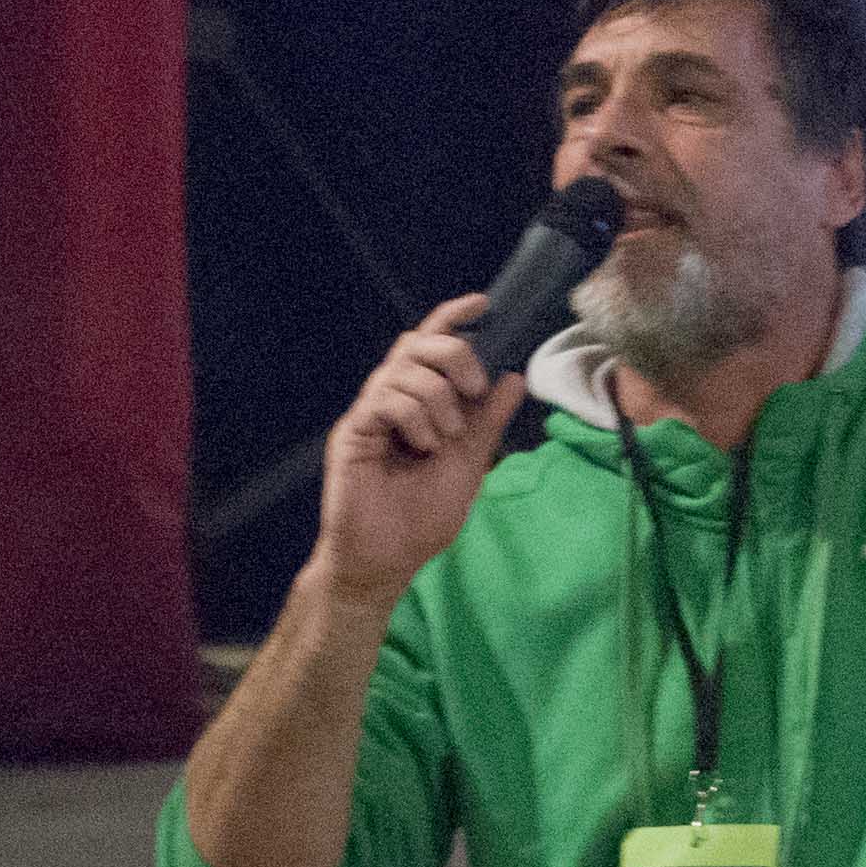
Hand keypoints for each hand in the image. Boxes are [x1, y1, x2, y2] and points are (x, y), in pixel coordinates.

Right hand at [313, 294, 528, 605]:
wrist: (386, 561)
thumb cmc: (420, 520)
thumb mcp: (469, 464)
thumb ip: (487, 422)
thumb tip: (512, 378)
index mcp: (416, 404)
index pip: (429, 346)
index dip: (452, 319)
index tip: (482, 304)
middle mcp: (389, 401)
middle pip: (416, 343)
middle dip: (455, 355)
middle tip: (472, 391)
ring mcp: (369, 414)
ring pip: (405, 369)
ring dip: (439, 401)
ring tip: (441, 442)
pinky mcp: (353, 431)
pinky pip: (387, 398)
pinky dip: (415, 418)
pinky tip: (420, 447)